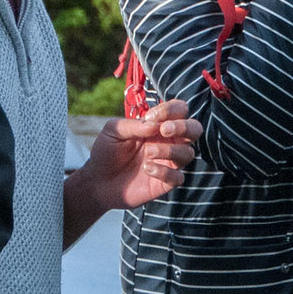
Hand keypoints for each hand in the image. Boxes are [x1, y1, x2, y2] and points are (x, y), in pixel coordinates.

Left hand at [78, 99, 201, 211]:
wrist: (97, 181)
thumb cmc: (106, 152)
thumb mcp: (113, 131)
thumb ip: (132, 125)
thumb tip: (154, 125)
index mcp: (158, 125)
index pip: (179, 110)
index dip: (171, 110)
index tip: (151, 117)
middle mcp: (168, 142)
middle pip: (195, 129)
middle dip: (184, 127)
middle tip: (164, 130)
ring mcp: (168, 162)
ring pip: (188, 153)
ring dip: (170, 150)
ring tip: (148, 153)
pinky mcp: (165, 183)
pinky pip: (178, 177)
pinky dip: (165, 172)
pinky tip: (148, 169)